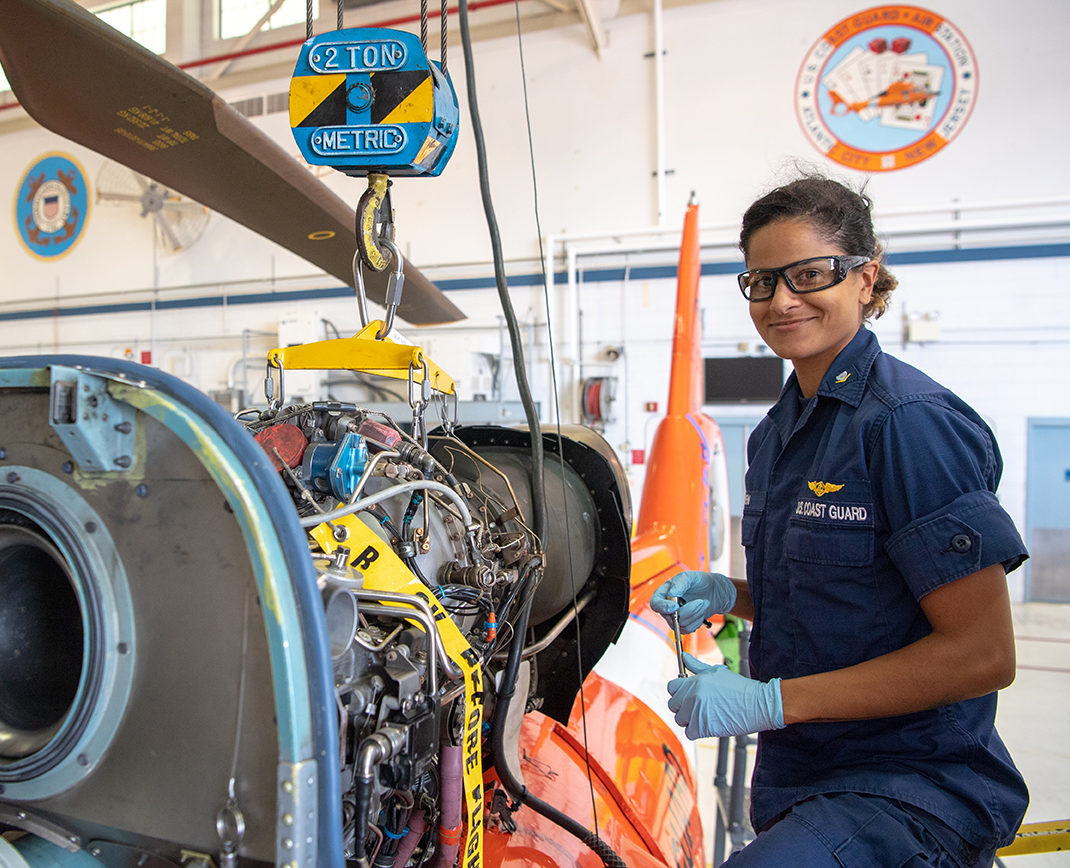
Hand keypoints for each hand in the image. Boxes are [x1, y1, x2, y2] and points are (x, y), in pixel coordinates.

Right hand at [650, 570, 735, 632]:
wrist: (713, 592)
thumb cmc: (698, 582)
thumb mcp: (689, 577)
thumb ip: (679, 583)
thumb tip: (671, 594)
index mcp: (663, 594)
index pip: (656, 604)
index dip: (663, 607)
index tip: (675, 607)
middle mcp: (666, 608)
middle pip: (671, 617)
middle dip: (689, 610)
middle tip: (702, 601)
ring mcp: (674, 618)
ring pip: (682, 624)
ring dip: (696, 614)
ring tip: (703, 603)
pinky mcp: (683, 626)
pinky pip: (689, 629)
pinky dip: (698, 620)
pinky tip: (701, 611)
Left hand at [666, 653, 783, 738]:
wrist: (758, 704)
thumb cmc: (739, 688)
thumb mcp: (717, 672)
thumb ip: (696, 666)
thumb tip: (684, 657)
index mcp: (695, 682)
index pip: (671, 688)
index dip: (678, 692)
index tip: (687, 695)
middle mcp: (693, 696)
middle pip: (673, 705)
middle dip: (683, 706)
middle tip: (698, 707)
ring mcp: (697, 712)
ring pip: (680, 720)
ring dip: (689, 720)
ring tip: (705, 716)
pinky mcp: (703, 728)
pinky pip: (689, 733)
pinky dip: (696, 731)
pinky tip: (708, 725)